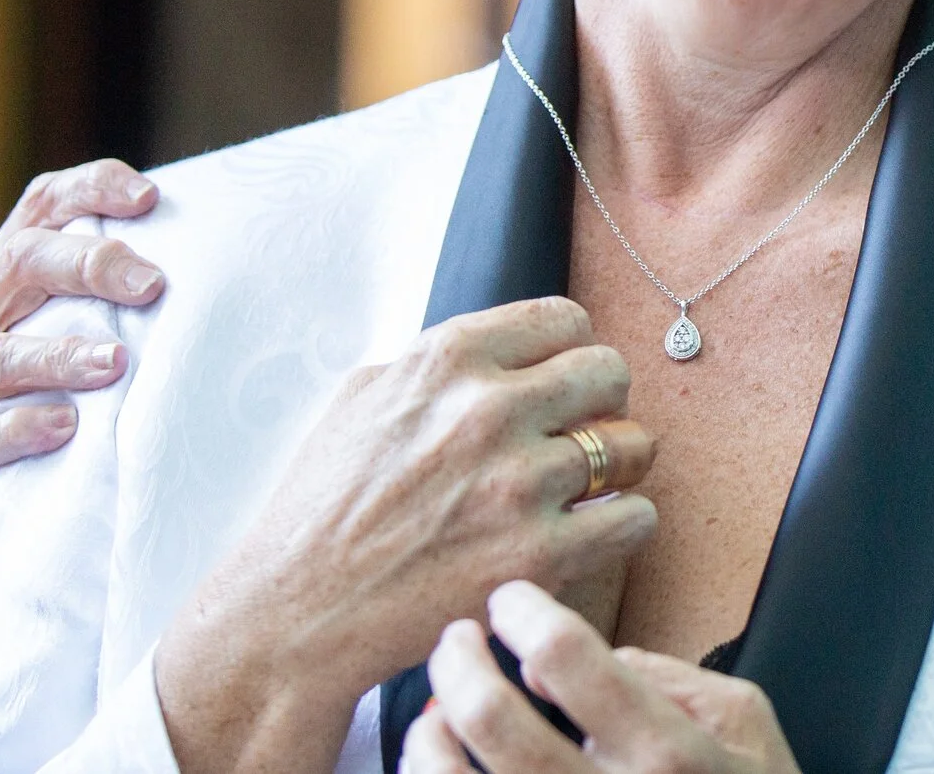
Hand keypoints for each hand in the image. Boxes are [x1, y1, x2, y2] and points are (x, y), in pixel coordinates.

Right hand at [0, 160, 165, 551]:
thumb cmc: (51, 414)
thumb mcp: (78, 346)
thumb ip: (120, 310)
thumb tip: (220, 275)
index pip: (40, 208)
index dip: (90, 189)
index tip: (149, 198)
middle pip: (18, 263)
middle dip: (89, 265)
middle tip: (152, 286)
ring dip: (59, 355)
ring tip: (115, 364)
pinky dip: (17, 429)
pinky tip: (63, 428)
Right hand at [156, 298, 660, 773]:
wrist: (297, 613)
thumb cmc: (322, 508)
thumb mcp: (363, 398)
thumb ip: (437, 364)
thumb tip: (499, 348)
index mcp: (448, 358)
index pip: (565, 319)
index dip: (569, 352)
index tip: (562, 383)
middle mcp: (489, 409)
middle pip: (610, 372)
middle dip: (603, 402)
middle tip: (582, 433)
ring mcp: (518, 482)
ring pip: (635, 445)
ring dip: (620, 466)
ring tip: (589, 488)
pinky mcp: (538, 554)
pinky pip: (636, 518)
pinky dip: (624, 525)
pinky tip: (592, 533)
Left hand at [403, 582, 799, 773]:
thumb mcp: (744, 724)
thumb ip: (670, 676)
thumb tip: (587, 656)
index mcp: (668, 753)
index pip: (568, 656)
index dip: (523, 613)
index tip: (509, 601)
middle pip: (494, 720)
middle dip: (459, 662)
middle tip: (456, 640)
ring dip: (429, 737)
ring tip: (434, 713)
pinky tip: (440, 767)